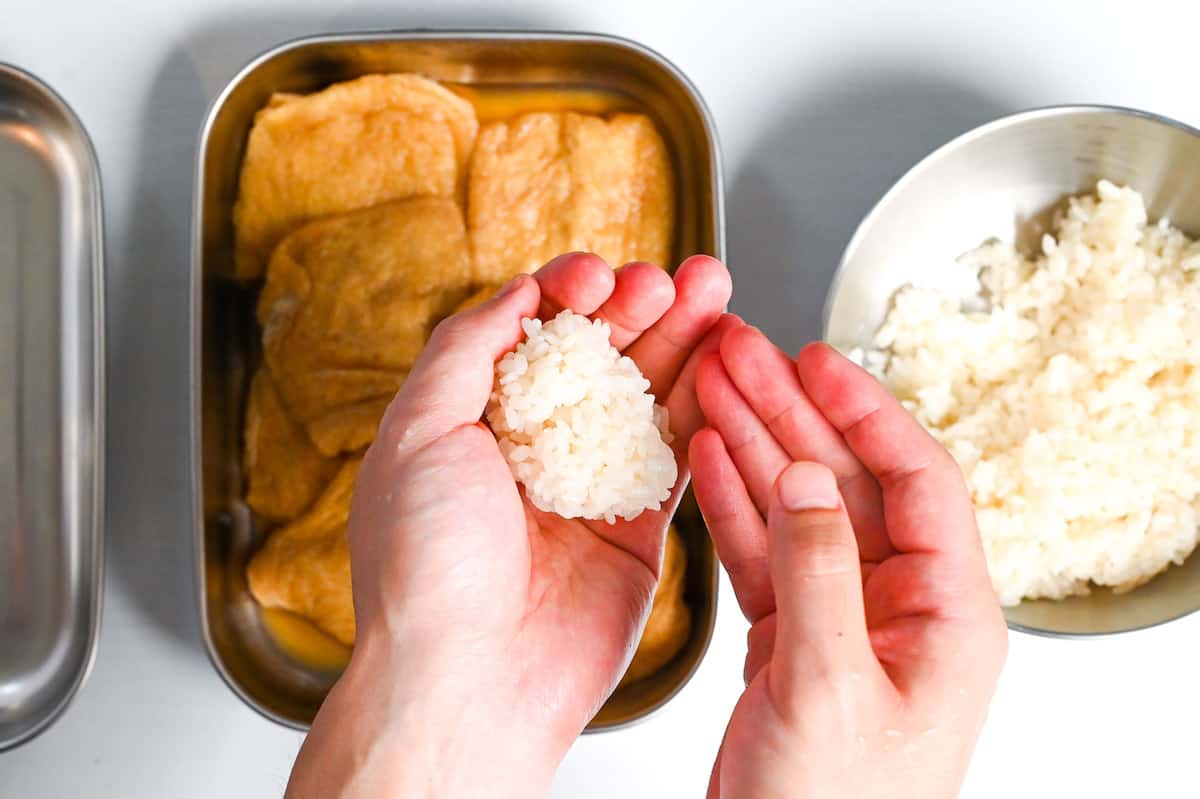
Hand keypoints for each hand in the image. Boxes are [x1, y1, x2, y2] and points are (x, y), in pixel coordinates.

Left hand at [286, 253, 733, 797]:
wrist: (469, 684)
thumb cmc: (424, 568)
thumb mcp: (417, 434)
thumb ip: (466, 350)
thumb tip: (518, 292)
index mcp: (473, 420)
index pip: (531, 333)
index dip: (569, 293)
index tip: (599, 275)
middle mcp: (531, 447)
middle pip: (599, 356)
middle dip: (640, 308)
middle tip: (679, 279)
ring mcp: (587, 485)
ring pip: (645, 396)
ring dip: (683, 343)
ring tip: (718, 292)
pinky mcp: (634, 528)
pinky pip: (676, 458)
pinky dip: (702, 410)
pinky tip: (725, 367)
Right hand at [690, 328, 1006, 798]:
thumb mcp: (831, 685)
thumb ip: (818, 572)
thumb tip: (804, 476)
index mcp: (945, 613)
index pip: (916, 479)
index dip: (864, 411)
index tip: (814, 360)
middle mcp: (899, 604)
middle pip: (844, 480)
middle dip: (789, 414)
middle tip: (738, 351)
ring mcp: (843, 616)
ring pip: (795, 508)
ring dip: (752, 446)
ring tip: (709, 385)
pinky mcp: (793, 636)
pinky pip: (762, 551)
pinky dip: (732, 504)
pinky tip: (704, 458)